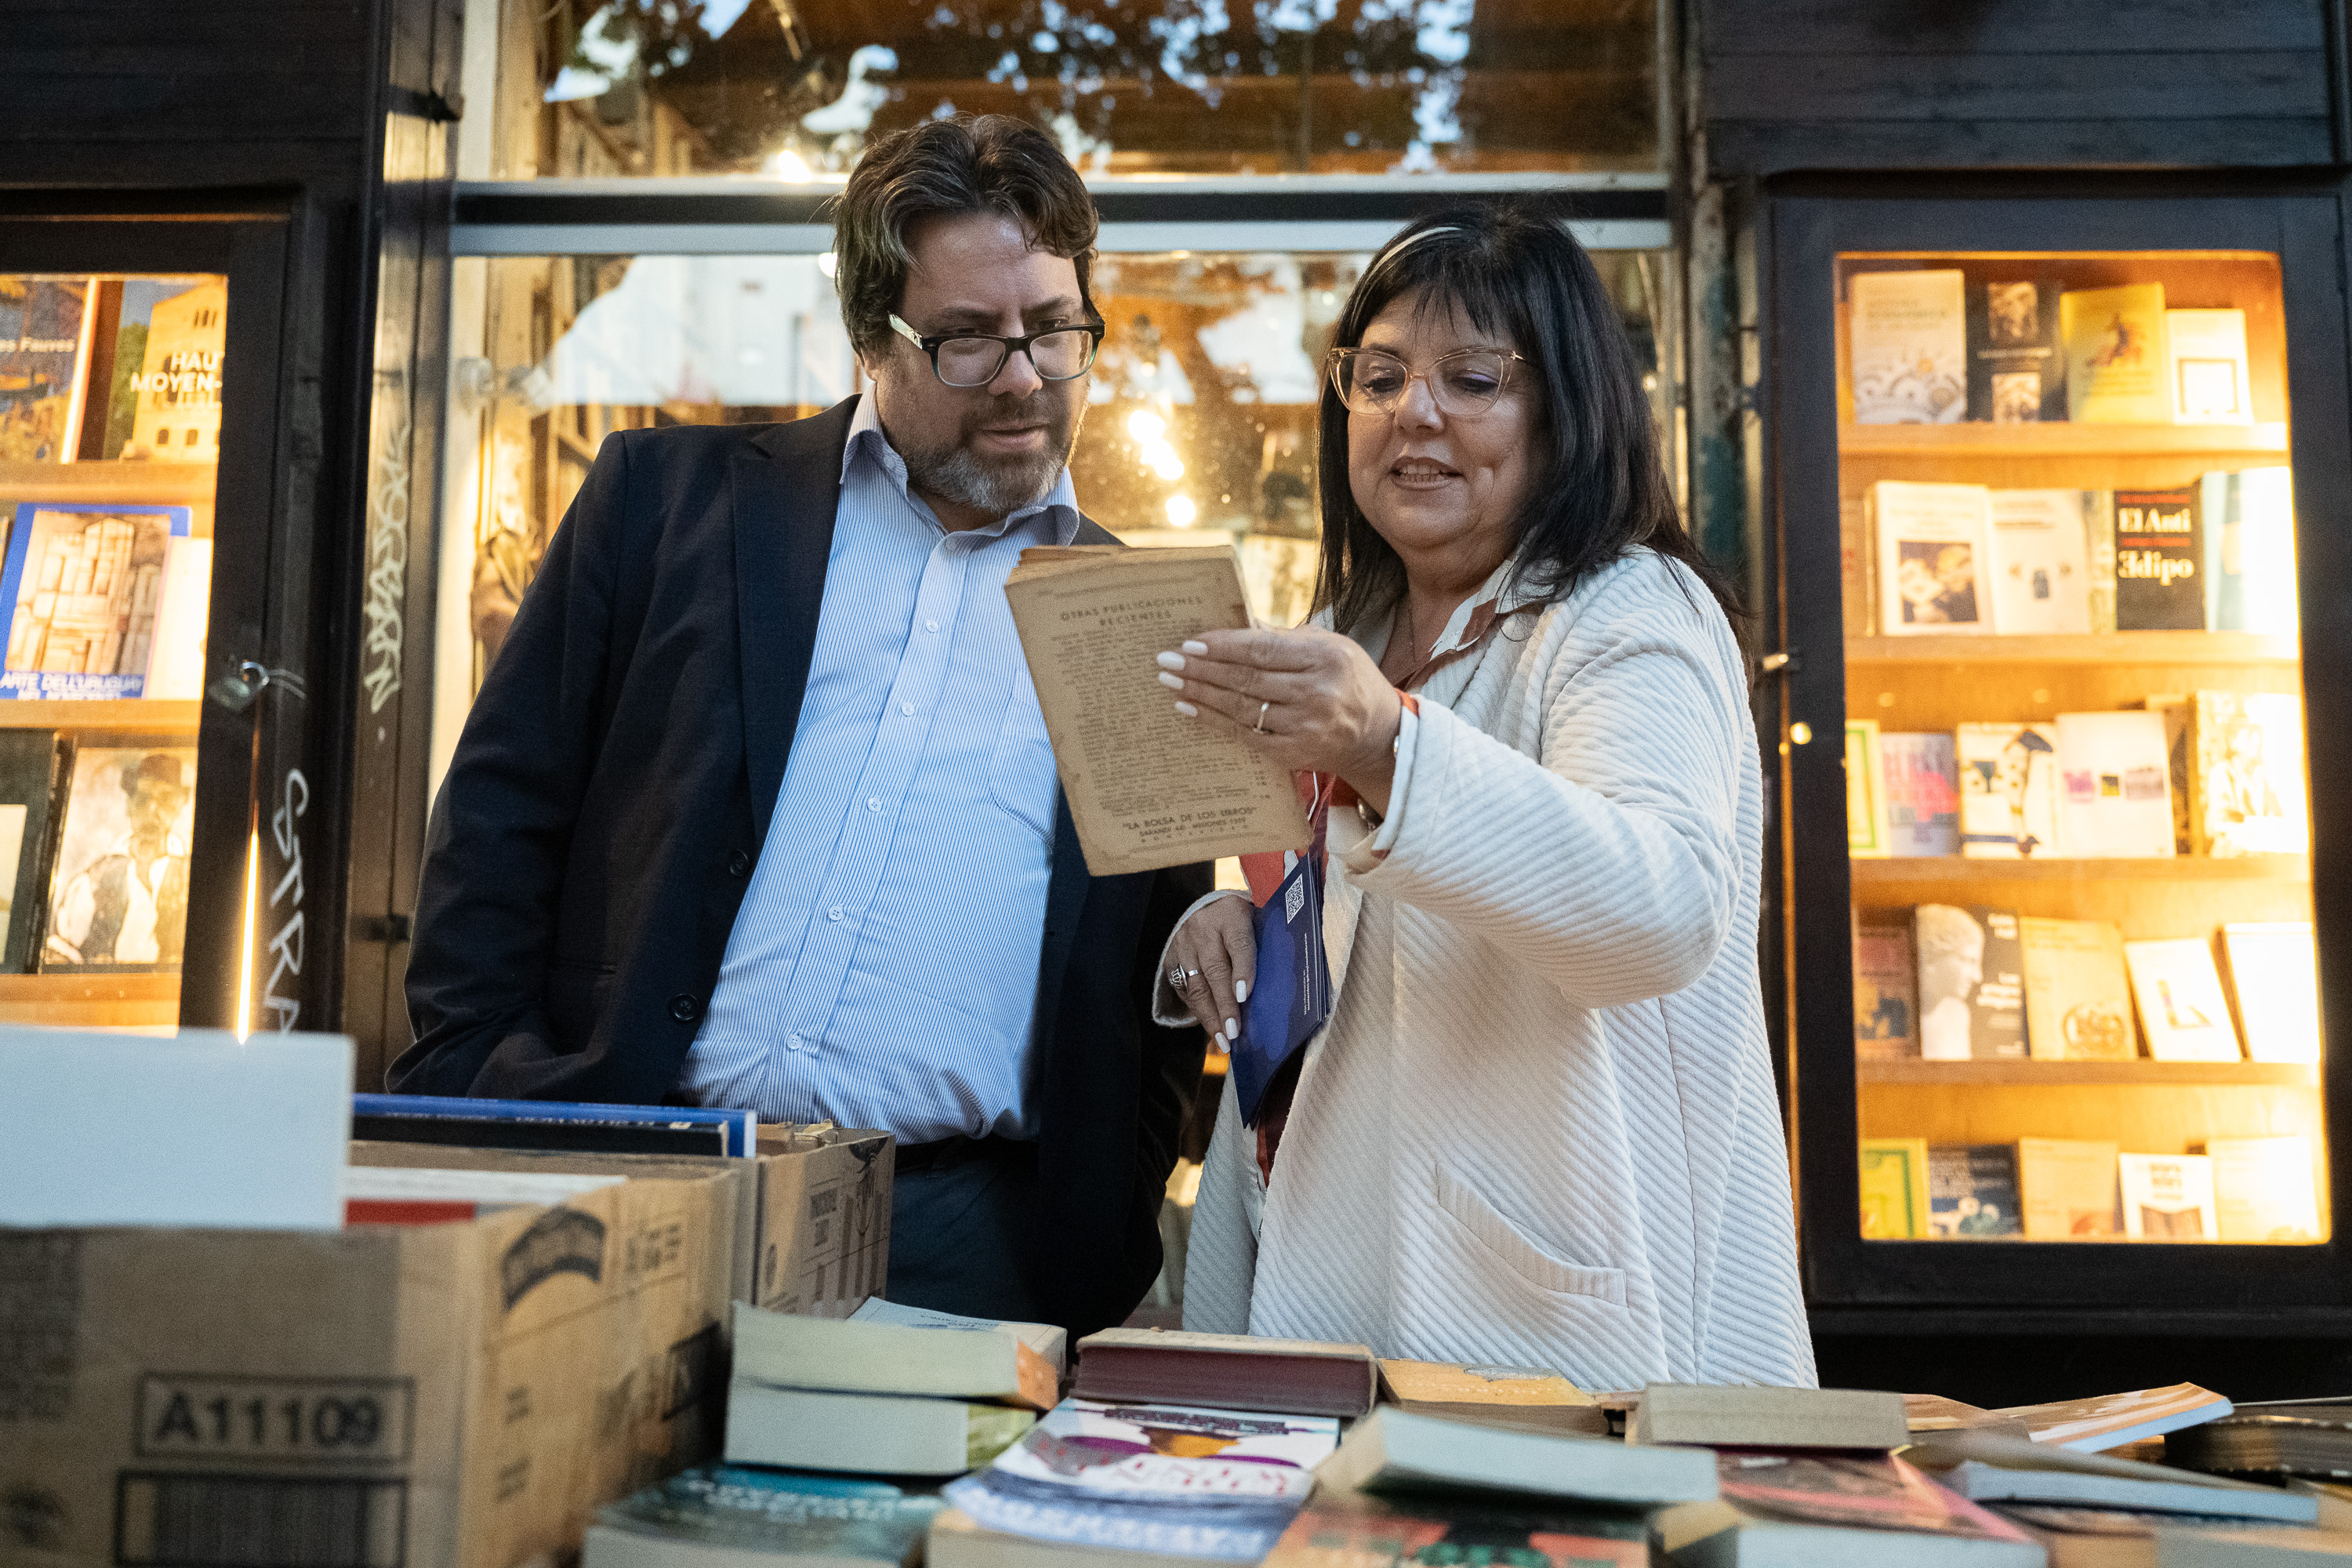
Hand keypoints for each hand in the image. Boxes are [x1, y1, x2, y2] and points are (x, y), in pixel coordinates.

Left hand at [1155, 627, 1402, 813]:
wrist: (1379, 735)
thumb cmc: (1350, 680)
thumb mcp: (1329, 646)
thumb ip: (1284, 636)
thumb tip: (1239, 622)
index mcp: (1326, 658)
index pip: (1263, 650)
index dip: (1223, 646)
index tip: (1190, 643)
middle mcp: (1316, 693)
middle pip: (1246, 679)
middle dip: (1201, 670)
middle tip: (1167, 661)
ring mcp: (1305, 727)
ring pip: (1241, 709)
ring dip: (1200, 695)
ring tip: (1171, 682)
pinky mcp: (1293, 753)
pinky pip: (1244, 735)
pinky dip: (1213, 721)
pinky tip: (1190, 709)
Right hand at [1167, 893, 1255, 1052]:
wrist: (1204, 905)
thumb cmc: (1240, 921)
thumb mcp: (1255, 921)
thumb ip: (1263, 946)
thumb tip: (1277, 988)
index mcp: (1231, 913)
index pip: (1239, 943)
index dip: (1243, 969)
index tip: (1245, 995)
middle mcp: (1203, 928)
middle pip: (1215, 970)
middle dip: (1225, 1004)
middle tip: (1235, 1031)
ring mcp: (1184, 944)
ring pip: (1197, 985)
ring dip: (1211, 1016)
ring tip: (1223, 1039)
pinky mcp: (1171, 958)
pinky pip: (1185, 991)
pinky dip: (1199, 1012)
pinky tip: (1211, 1028)